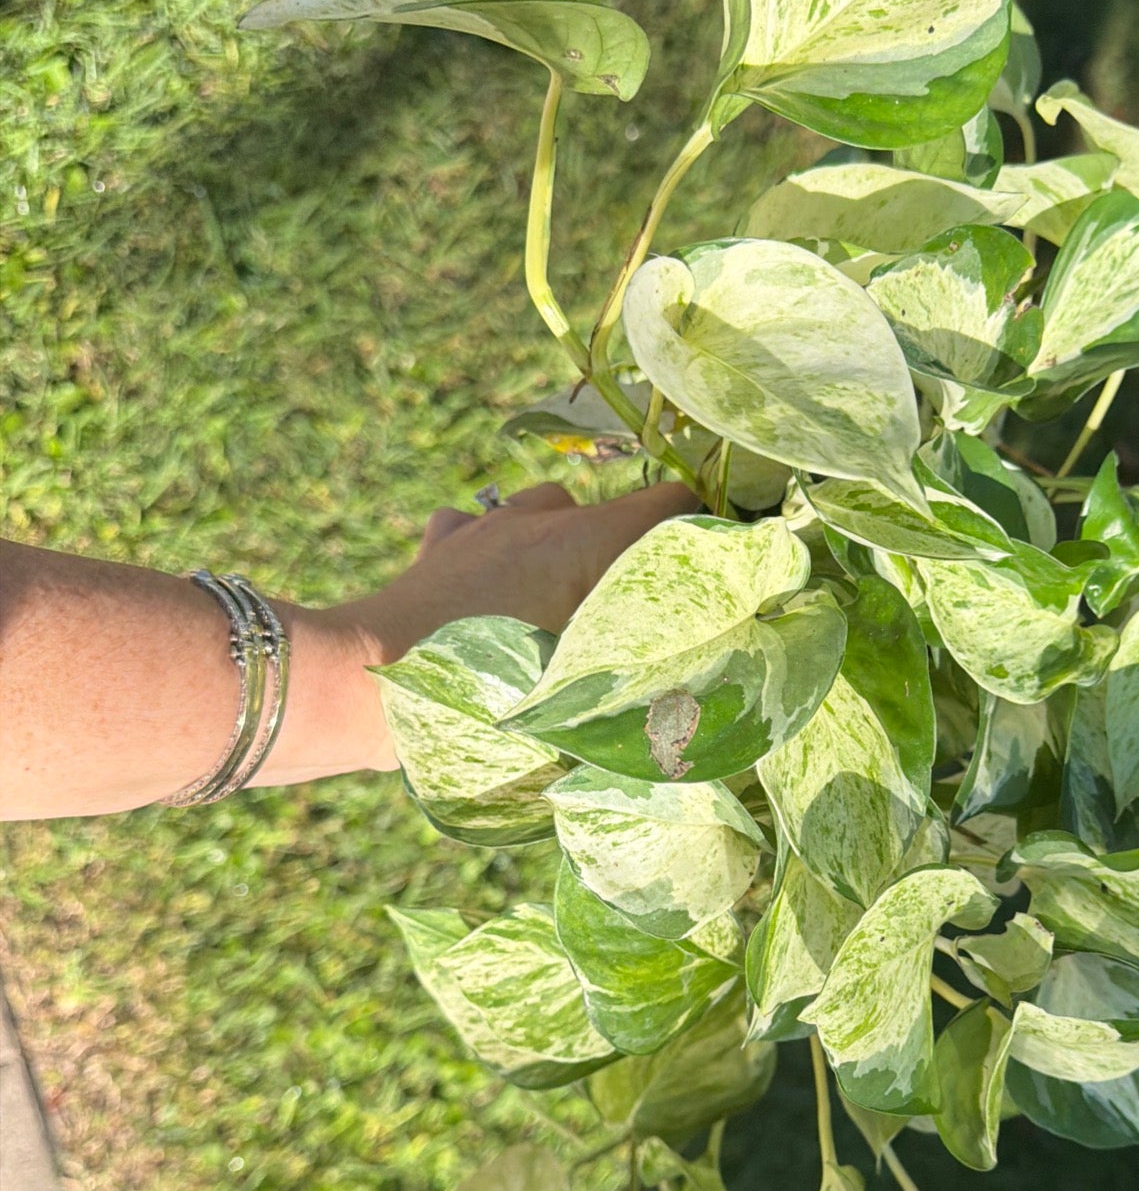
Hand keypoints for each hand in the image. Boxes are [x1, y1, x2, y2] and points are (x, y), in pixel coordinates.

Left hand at [283, 480, 697, 778]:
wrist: (373, 681)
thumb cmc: (486, 689)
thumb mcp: (582, 689)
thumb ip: (643, 674)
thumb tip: (701, 686)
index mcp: (587, 540)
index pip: (676, 501)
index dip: (705, 532)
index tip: (714, 577)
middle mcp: (540, 517)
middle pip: (610, 515)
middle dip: (627, 556)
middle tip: (630, 618)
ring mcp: (485, 525)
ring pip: (543, 512)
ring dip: (559, 548)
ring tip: (558, 604)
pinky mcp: (442, 545)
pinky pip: (480, 528)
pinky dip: (494, 550)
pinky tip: (491, 592)